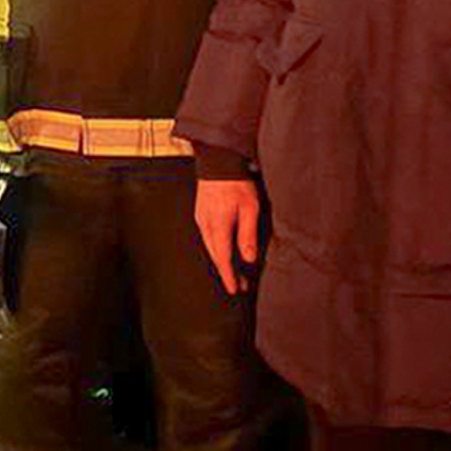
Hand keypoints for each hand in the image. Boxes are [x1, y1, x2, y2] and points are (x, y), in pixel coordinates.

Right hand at [194, 179, 264, 294]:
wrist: (218, 161)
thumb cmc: (236, 182)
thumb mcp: (249, 208)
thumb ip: (247, 234)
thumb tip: (248, 258)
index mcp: (218, 227)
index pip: (222, 259)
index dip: (229, 276)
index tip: (234, 289)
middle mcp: (206, 226)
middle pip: (215, 256)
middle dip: (227, 272)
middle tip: (239, 284)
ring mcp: (201, 219)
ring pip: (210, 247)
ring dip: (222, 260)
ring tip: (234, 269)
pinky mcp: (201, 213)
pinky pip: (208, 237)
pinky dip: (216, 248)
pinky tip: (224, 248)